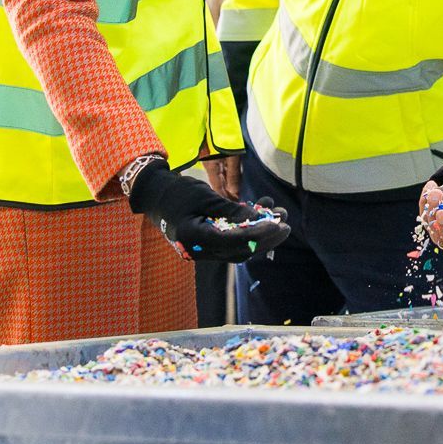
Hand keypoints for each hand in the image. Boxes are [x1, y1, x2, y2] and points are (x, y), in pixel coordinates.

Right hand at [126, 155, 288, 262]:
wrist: (156, 196)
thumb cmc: (178, 192)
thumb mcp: (206, 197)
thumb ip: (232, 210)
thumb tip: (260, 219)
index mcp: (195, 238)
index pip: (234, 242)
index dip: (260, 234)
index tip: (278, 225)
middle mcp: (199, 250)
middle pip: (240, 250)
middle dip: (266, 238)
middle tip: (286, 225)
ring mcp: (203, 251)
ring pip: (239, 248)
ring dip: (261, 234)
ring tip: (279, 215)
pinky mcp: (207, 246)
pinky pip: (232, 243)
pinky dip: (248, 231)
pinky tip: (261, 213)